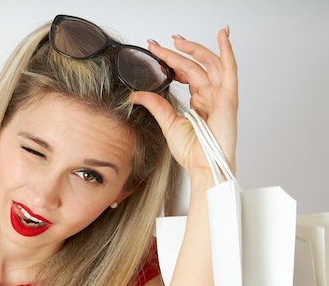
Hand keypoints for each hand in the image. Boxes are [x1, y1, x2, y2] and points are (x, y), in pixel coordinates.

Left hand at [133, 28, 237, 177]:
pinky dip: (227, 52)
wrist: (203, 166)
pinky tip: (222, 37)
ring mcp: (220, 95)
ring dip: (195, 48)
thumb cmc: (193, 152)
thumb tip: (137, 94)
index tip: (154, 51)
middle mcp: (211, 95)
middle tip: (158, 44)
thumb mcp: (168, 123)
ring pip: (210, 63)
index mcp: (199, 101)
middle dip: (177, 52)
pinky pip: (230, 70)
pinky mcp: (228, 98)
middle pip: (194, 66)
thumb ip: (156, 105)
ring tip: (177, 40)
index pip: (185, 73)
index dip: (171, 60)